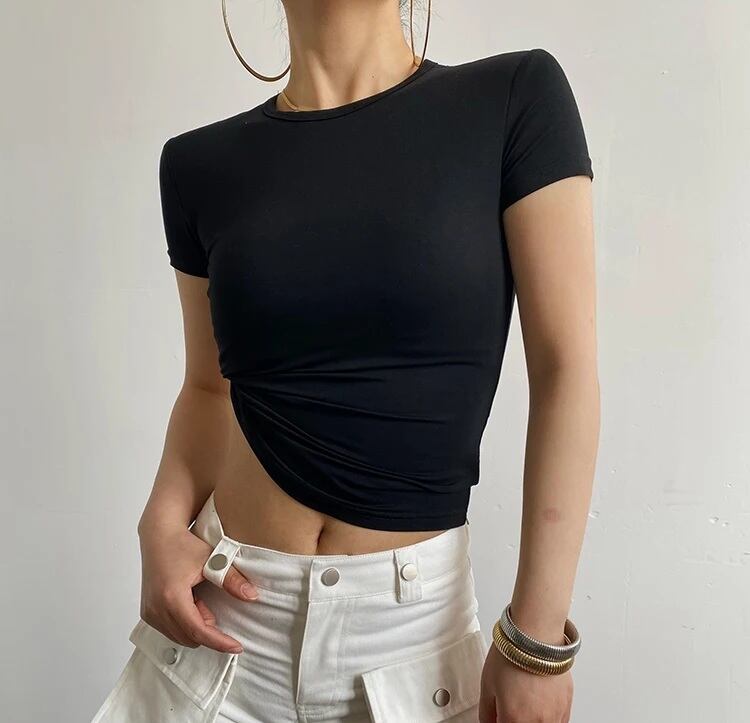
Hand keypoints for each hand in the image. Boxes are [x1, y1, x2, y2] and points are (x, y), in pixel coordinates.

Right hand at [138, 521, 258, 653]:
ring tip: (202, 599)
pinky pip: (169, 630)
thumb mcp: (212, 559)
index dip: (219, 642)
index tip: (237, 646)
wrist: (159, 535)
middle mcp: (156, 609)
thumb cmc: (184, 544)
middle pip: (189, 637)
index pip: (198, 631)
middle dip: (208, 629)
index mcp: (171, 597)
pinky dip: (185, 623)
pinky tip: (191, 603)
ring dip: (195, 626)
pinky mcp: (147, 612)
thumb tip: (252, 596)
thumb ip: (232, 580)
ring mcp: (149, 612)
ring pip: (178, 636)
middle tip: (215, 604)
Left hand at [478, 645, 572, 722]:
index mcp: (514, 719)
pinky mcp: (567, 705)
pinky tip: (538, 706)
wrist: (536, 634)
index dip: (499, 722)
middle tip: (509, 708)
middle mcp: (537, 722)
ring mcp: (554, 715)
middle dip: (514, 720)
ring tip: (524, 703)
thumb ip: (487, 712)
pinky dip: (547, 718)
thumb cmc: (513, 653)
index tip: (498, 716)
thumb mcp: (487, 684)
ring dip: (531, 720)